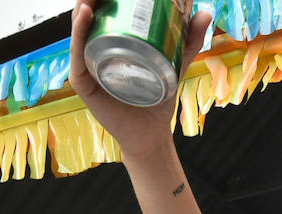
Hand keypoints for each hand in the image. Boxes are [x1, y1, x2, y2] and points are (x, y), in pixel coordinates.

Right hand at [69, 0, 210, 156]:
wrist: (151, 133)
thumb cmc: (157, 97)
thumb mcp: (175, 62)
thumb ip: (190, 40)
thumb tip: (204, 12)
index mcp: (110, 42)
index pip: (104, 11)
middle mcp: (93, 51)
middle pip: (88, 16)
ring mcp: (86, 65)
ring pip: (79, 29)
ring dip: (83, 5)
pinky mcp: (83, 82)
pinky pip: (77, 54)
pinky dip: (78, 32)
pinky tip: (85, 14)